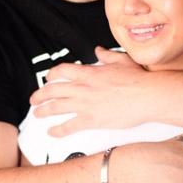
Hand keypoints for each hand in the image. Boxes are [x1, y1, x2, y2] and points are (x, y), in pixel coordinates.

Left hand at [30, 47, 148, 136]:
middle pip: (53, 90)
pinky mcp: (91, 120)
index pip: (62, 71)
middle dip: (40, 95)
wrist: (147, 96)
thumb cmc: (138, 80)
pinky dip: (58, 130)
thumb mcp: (121, 60)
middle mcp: (83, 88)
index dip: (51, 74)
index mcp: (89, 73)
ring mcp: (85, 105)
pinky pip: (69, 126)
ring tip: (37, 114)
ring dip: (43, 111)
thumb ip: (107, 55)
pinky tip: (51, 132)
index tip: (48, 78)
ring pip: (56, 107)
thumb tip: (99, 50)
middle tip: (34, 99)